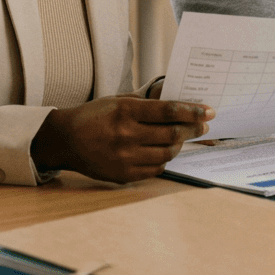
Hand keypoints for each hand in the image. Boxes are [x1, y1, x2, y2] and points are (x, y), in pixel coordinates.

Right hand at [31, 95, 213, 182]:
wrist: (66, 140)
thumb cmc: (94, 116)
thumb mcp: (118, 99)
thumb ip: (146, 102)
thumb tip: (177, 102)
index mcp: (126, 111)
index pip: (169, 111)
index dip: (192, 111)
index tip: (208, 111)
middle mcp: (126, 135)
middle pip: (172, 133)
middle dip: (194, 129)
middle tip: (204, 125)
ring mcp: (125, 157)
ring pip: (167, 154)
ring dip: (180, 144)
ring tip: (183, 137)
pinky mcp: (123, 174)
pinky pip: (155, 170)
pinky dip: (165, 160)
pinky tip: (165, 151)